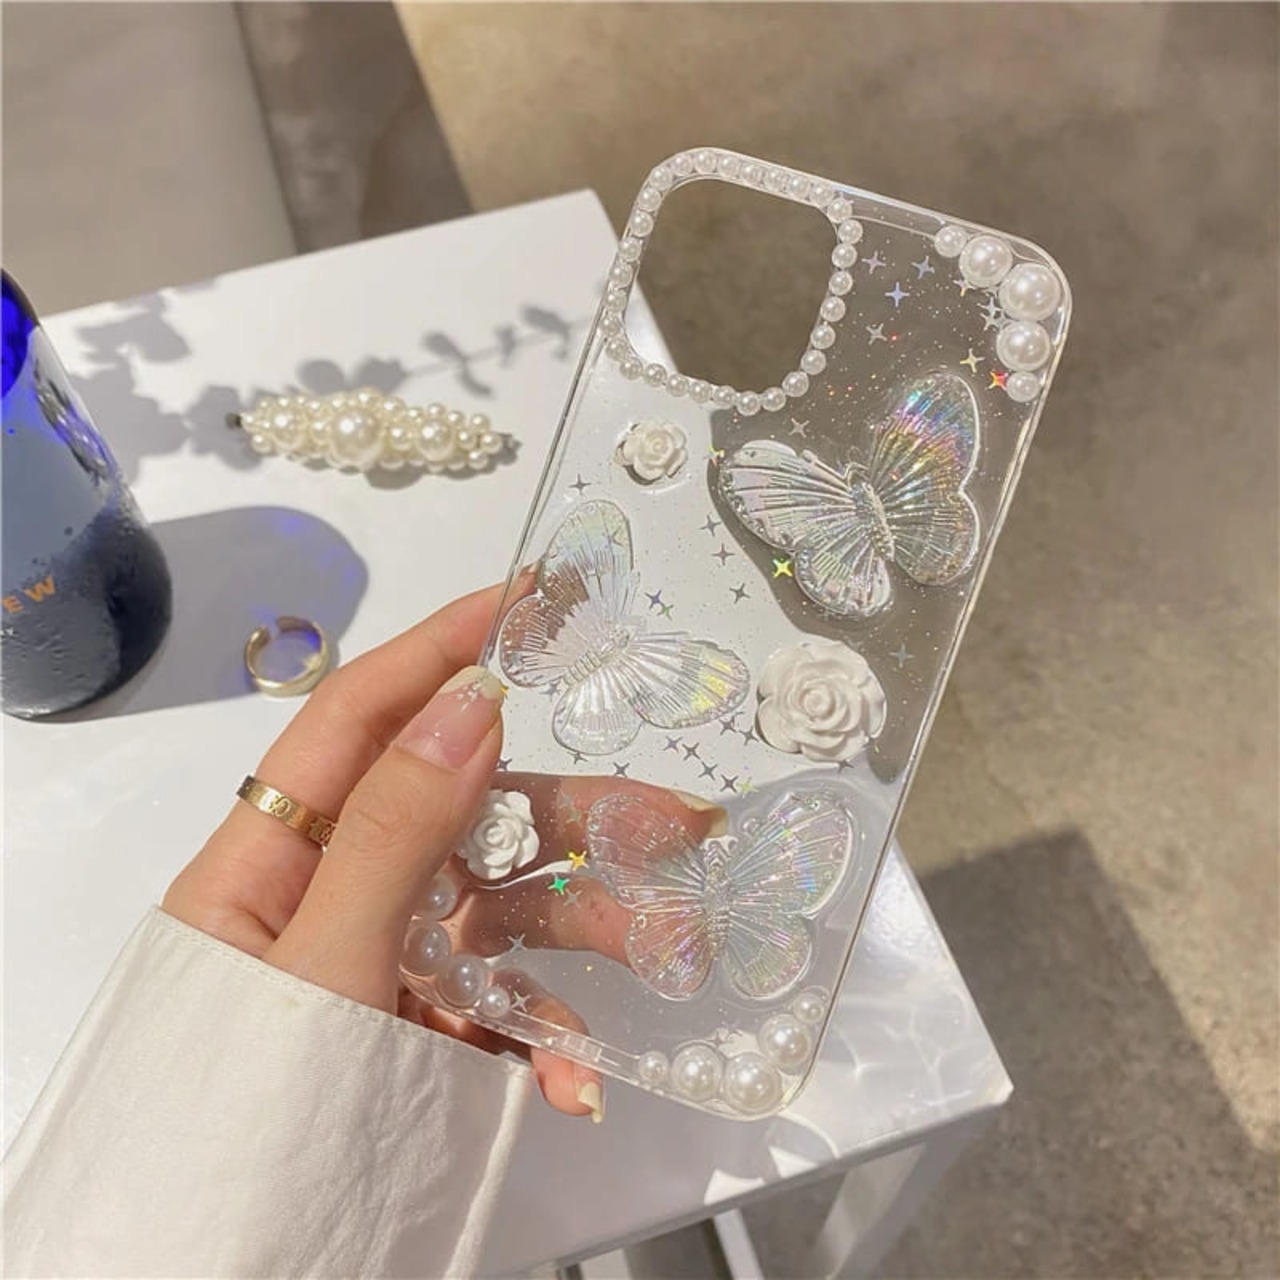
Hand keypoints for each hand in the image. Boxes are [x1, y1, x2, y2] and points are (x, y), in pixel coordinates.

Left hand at [163, 584, 722, 1119]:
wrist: (221, 1279)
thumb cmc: (246, 1118)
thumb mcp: (321, 967)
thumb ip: (393, 835)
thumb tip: (466, 706)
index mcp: (266, 862)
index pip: (356, 720)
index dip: (439, 649)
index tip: (526, 600)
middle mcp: (328, 896)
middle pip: (459, 818)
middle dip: (567, 817)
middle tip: (674, 821)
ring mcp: (379, 966)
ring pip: (495, 911)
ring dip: (583, 933)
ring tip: (669, 951)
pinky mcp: (417, 1032)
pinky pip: (491, 1006)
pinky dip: (541, 1034)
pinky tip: (574, 1080)